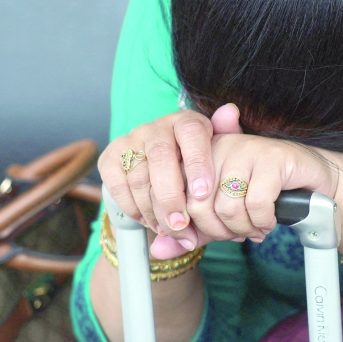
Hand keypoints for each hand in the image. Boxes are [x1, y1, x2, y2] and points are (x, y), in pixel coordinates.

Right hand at [99, 104, 242, 258]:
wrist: (167, 172)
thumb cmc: (200, 166)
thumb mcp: (219, 154)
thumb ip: (227, 136)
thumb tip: (230, 112)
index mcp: (186, 122)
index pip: (191, 132)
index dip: (197, 162)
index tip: (202, 194)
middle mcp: (157, 127)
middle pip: (160, 157)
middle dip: (170, 196)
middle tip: (181, 224)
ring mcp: (132, 140)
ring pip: (138, 176)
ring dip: (153, 210)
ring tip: (170, 230)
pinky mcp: (111, 157)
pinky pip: (117, 185)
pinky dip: (132, 208)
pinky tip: (150, 222)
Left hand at [183, 134, 337, 243]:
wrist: (309, 181)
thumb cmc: (260, 196)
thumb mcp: (219, 216)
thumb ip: (191, 232)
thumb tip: (158, 251)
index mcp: (198, 156)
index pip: (174, 198)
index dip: (188, 227)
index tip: (207, 236)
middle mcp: (218, 147)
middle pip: (199, 206)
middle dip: (220, 232)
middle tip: (237, 235)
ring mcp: (246, 149)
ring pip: (228, 207)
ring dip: (244, 229)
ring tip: (255, 228)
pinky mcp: (272, 157)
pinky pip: (256, 204)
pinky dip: (263, 222)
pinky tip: (270, 220)